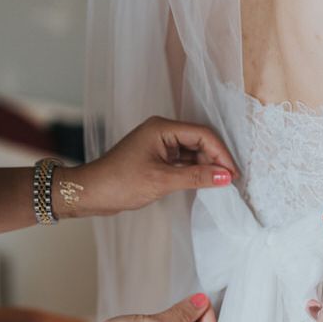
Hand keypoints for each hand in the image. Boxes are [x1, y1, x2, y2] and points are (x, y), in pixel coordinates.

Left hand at [55, 117, 239, 217]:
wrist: (90, 193)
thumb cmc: (119, 183)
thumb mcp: (162, 181)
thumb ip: (197, 177)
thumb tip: (225, 176)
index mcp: (162, 128)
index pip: (202, 134)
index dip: (221, 153)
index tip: (232, 174)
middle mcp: (162, 131)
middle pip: (200, 140)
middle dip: (216, 159)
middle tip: (229, 180)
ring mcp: (159, 145)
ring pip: (193, 151)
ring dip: (206, 166)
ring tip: (220, 183)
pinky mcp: (157, 157)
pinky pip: (183, 160)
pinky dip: (194, 171)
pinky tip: (204, 182)